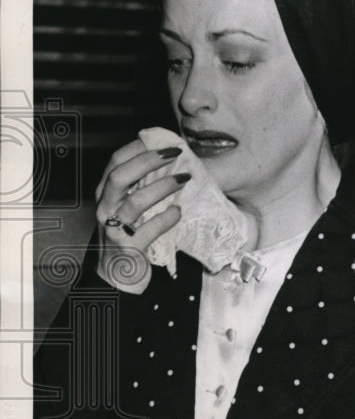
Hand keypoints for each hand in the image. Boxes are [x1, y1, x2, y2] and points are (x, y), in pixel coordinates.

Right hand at [94, 139, 188, 292]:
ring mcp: (114, 229)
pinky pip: (150, 230)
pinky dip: (167, 219)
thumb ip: (138, 190)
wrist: (116, 279)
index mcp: (105, 195)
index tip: (161, 140)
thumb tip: (166, 164)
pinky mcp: (129, 249)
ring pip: (136, 201)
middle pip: (120, 176)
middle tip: (175, 153)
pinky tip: (178, 212)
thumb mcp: (126, 211)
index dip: (138, 148)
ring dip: (163, 187)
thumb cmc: (125, 239)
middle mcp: (105, 209)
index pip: (115, 162)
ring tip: (185, 180)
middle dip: (148, 160)